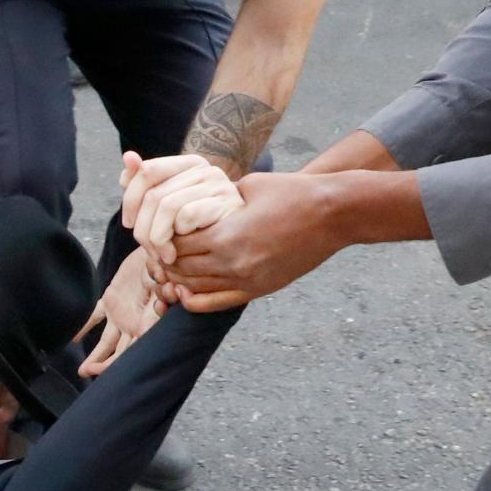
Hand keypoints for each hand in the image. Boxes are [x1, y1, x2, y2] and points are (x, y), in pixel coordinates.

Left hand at [78, 246, 165, 376]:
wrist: (156, 247)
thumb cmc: (163, 264)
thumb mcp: (163, 281)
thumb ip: (160, 299)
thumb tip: (154, 317)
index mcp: (149, 322)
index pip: (137, 349)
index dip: (124, 362)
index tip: (110, 373)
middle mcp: (135, 323)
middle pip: (121, 352)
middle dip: (106, 366)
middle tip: (88, 374)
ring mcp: (122, 313)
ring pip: (107, 341)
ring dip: (96, 356)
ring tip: (83, 371)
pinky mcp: (111, 300)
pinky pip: (95, 317)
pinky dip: (83, 327)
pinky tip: (73, 339)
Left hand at [119, 151, 243, 265]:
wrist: (242, 242)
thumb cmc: (200, 225)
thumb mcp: (168, 205)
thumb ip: (143, 184)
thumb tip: (128, 157)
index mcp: (189, 164)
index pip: (147, 171)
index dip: (130, 199)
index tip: (129, 223)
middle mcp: (205, 169)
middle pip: (153, 194)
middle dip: (143, 228)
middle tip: (147, 249)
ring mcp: (218, 185)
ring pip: (166, 206)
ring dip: (158, 237)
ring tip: (164, 255)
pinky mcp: (227, 205)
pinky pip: (187, 216)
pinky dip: (179, 236)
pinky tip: (183, 248)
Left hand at [164, 171, 343, 310]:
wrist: (332, 214)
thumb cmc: (291, 193)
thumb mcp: (246, 187)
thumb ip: (216, 198)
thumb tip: (191, 203)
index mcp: (226, 236)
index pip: (175, 244)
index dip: (161, 237)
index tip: (158, 229)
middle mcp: (233, 264)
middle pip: (180, 268)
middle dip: (164, 259)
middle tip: (158, 250)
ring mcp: (246, 281)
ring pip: (193, 289)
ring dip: (176, 279)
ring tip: (169, 266)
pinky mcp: (258, 291)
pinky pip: (215, 304)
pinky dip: (194, 300)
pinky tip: (185, 290)